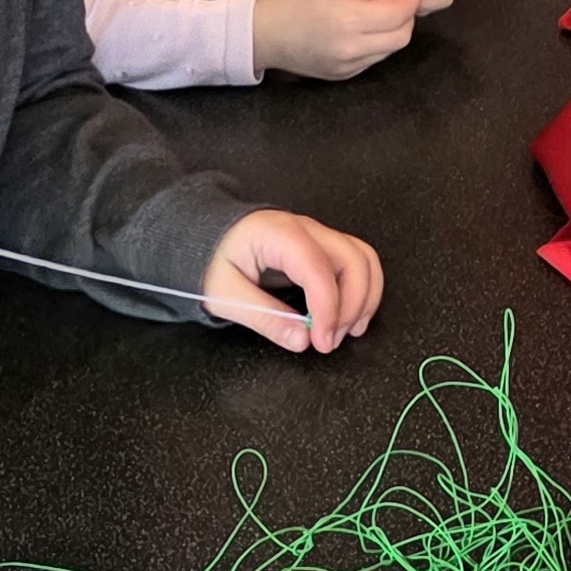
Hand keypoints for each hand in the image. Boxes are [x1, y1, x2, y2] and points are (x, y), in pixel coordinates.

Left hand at [203, 208, 384, 353]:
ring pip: (363, 258)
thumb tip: (302, 341)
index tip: (322, 341)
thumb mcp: (224, 294)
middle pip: (353, 259)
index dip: (328, 309)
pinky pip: (357, 261)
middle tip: (331, 340)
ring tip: (348, 331)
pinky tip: (352, 316)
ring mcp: (319, 234)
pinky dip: (363, 289)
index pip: (319, 269)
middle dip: (352, 305)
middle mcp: (307, 228)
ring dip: (364, 297)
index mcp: (279, 234)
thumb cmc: (212, 261)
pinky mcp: (323, 245)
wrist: (206, 235)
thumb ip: (264, 318)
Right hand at [252, 0, 424, 78]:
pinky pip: (376, 58)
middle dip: (407, 15)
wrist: (265, 35)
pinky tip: (364, 29)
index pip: (400, 13)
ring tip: (380, 12)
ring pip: (392, 49)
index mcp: (349, 20)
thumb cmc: (299, 1)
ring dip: (395, 30)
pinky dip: (380, 43)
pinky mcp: (346, 76)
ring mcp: (350, 66)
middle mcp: (353, 48)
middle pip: (403, 35)